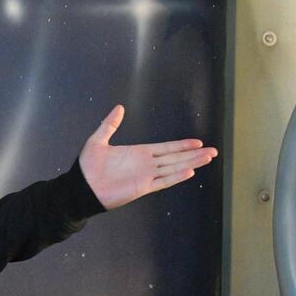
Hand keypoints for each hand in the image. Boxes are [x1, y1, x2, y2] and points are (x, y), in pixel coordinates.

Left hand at [77, 104, 217, 210]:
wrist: (81, 187)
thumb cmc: (87, 166)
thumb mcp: (97, 140)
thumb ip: (110, 124)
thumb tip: (119, 107)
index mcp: (138, 153)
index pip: (166, 148)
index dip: (182, 145)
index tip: (198, 142)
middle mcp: (145, 164)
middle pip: (175, 157)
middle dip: (194, 154)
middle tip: (213, 151)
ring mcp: (145, 176)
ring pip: (174, 168)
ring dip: (191, 163)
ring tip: (208, 158)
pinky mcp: (142, 187)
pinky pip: (163, 181)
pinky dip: (176, 177)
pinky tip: (190, 171)